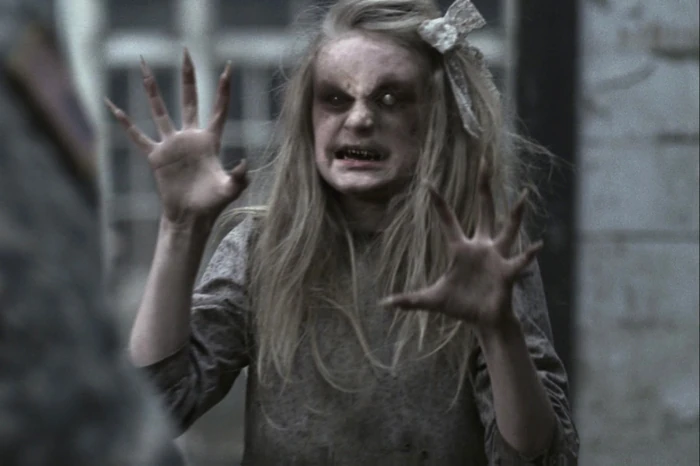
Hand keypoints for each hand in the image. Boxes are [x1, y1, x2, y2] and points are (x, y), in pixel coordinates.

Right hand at [105, 49, 246, 224]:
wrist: (191, 217)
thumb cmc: (213, 204)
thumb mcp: (230, 189)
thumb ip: (239, 177)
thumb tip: (244, 162)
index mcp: (211, 141)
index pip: (219, 109)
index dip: (224, 89)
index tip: (228, 67)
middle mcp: (190, 137)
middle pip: (189, 99)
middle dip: (188, 76)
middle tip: (185, 52)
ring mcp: (172, 144)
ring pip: (159, 110)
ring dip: (152, 89)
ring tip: (143, 66)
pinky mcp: (156, 156)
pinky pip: (137, 136)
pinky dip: (124, 122)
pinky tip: (112, 105)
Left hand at [379, 158, 541, 330]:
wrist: (483, 321)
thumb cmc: (461, 306)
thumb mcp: (432, 300)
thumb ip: (409, 300)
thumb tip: (385, 303)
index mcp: (460, 248)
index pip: (447, 219)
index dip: (438, 202)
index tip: (429, 183)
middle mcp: (481, 246)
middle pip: (484, 209)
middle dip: (484, 187)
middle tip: (485, 162)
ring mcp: (496, 257)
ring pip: (507, 229)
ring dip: (515, 214)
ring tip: (524, 195)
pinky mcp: (506, 272)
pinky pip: (519, 261)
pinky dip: (528, 255)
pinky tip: (537, 246)